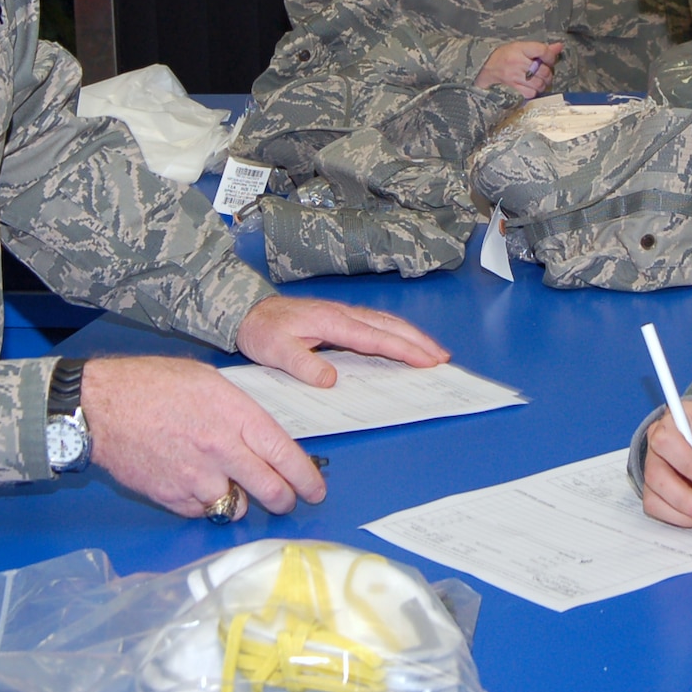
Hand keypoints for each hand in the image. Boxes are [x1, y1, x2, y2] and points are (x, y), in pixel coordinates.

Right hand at [82, 354, 321, 520]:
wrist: (101, 406)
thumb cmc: (152, 385)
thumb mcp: (207, 381)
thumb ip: (239, 412)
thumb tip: (261, 437)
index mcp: (234, 416)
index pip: (285, 454)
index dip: (306, 477)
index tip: (316, 489)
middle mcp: (221, 450)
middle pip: (271, 490)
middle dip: (285, 499)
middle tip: (287, 499)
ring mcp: (197, 478)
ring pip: (237, 507)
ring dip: (240, 500)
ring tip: (229, 483)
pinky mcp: (174, 498)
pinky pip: (204, 511)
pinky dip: (206, 504)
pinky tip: (195, 483)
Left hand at [236, 295, 449, 386]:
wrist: (249, 311)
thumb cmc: (262, 330)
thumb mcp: (275, 352)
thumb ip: (302, 364)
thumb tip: (330, 380)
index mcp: (332, 322)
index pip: (376, 338)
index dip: (404, 349)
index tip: (427, 361)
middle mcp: (343, 314)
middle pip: (390, 326)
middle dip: (419, 342)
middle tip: (443, 359)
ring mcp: (344, 314)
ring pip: (387, 322)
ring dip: (413, 335)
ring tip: (435, 352)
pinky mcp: (341, 318)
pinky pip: (378, 323)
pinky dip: (398, 332)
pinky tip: (405, 341)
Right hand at [477, 41, 562, 97]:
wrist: (486, 69)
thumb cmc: (505, 57)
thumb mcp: (521, 48)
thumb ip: (541, 49)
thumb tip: (559, 47)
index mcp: (519, 48)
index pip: (543, 51)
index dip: (551, 56)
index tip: (549, 59)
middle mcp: (517, 62)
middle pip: (544, 71)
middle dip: (548, 73)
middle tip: (544, 72)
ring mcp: (514, 77)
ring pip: (539, 84)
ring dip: (542, 84)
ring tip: (538, 80)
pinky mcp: (512, 89)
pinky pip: (531, 94)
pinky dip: (534, 92)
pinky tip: (530, 87)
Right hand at [642, 401, 691, 528]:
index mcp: (679, 419)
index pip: (666, 439)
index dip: (686, 463)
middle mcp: (659, 440)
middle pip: (656, 473)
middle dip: (684, 497)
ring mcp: (654, 464)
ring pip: (654, 494)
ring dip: (682, 511)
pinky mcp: (656, 486)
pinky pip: (657, 506)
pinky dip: (678, 516)